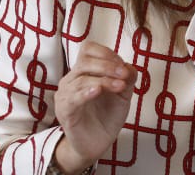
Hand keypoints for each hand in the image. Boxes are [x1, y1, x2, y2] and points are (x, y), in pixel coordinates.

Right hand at [52, 42, 136, 171]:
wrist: (97, 144)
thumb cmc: (107, 116)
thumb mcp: (123, 95)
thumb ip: (127, 79)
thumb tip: (130, 66)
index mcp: (84, 71)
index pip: (88, 49)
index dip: (106, 53)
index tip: (123, 66)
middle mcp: (72, 79)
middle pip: (85, 60)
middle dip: (107, 65)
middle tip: (124, 75)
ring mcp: (66, 94)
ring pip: (81, 78)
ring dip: (104, 80)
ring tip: (120, 87)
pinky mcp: (65, 111)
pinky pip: (73, 97)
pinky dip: (86, 92)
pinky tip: (98, 91)